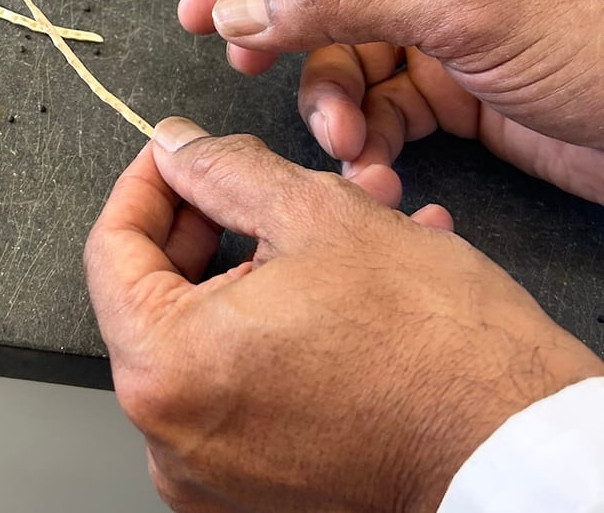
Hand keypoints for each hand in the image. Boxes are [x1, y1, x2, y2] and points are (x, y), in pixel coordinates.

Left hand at [86, 118, 603, 511]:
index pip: (111, 249)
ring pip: (213, 332)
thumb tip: (178, 149)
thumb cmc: (434, 348)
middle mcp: (172, 435)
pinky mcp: (258, 484)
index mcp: (164, 368)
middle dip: (217, 221)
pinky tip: (338, 285)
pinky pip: (246, 381)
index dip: (147, 184)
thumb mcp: (314, 215)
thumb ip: (223, 170)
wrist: (517, 448)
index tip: (175, 155)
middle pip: (159, 293)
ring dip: (263, 267)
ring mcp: (213, 469)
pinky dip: (280, 326)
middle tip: (255, 182)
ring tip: (325, 223)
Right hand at [178, 0, 603, 204]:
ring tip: (350, 149)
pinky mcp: (458, 91)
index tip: (197, 14)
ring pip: (347, 64)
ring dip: (336, 111)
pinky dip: (370, 143)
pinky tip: (377, 171)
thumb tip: (241, 3)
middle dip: (296, 52)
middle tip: (252, 79)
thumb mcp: (461, 3)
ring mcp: (446, 28)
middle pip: (323, 0)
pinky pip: (383, 111)